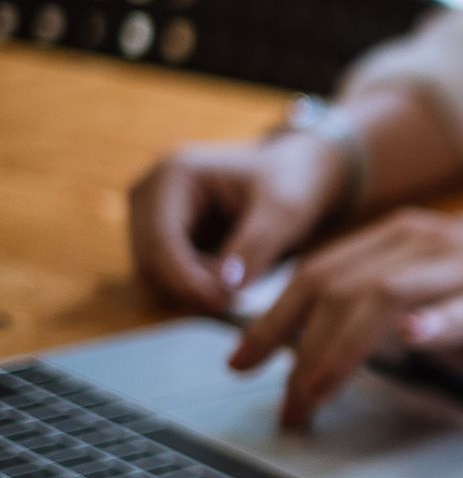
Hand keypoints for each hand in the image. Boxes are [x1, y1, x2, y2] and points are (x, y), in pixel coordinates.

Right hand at [128, 134, 348, 310]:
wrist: (298, 174)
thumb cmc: (294, 185)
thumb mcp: (285, 212)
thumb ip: (254, 247)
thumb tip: (223, 287)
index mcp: (173, 174)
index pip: (161, 240)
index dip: (187, 279)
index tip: (224, 303)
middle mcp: (149, 193)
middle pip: (150, 260)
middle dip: (191, 286)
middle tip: (239, 299)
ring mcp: (149, 215)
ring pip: (154, 274)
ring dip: (192, 290)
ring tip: (241, 284)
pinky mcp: (160, 237)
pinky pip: (166, 277)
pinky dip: (194, 287)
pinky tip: (230, 281)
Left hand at [229, 201, 462, 428]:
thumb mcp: (436, 290)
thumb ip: (382, 306)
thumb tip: (317, 348)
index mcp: (402, 237)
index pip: (319, 273)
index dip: (273, 318)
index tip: (241, 364)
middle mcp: (426, 241)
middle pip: (340, 286)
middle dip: (297, 346)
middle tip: (283, 404)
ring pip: (386, 297)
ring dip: (343, 349)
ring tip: (317, 392)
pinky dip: (437, 321)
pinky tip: (412, 339)